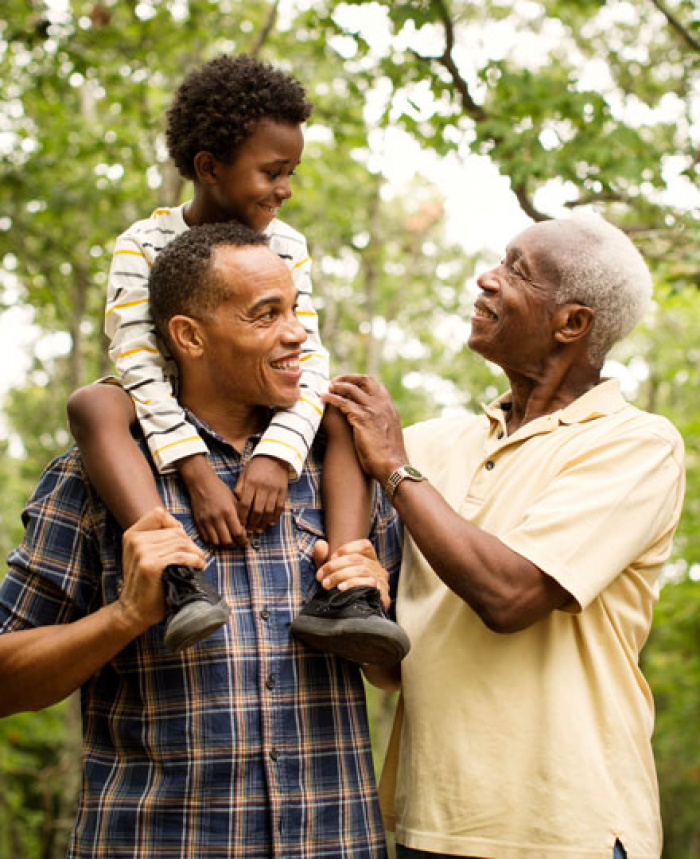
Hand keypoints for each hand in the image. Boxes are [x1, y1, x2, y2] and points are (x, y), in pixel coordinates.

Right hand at [119, 507, 205, 632]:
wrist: (134, 610)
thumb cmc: (145, 583)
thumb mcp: (143, 556)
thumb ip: (156, 539)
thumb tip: (181, 528)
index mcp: (131, 535)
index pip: (159, 514)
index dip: (175, 524)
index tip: (182, 542)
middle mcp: (135, 541)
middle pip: (175, 531)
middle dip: (190, 544)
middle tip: (196, 556)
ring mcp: (142, 552)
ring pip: (181, 542)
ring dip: (196, 553)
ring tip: (199, 562)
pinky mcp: (151, 565)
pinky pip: (181, 556)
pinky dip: (195, 560)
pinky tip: (199, 566)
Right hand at [177, 454, 246, 546]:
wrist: (201, 483)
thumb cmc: (220, 489)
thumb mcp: (233, 499)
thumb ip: (239, 514)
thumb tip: (245, 529)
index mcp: (228, 511)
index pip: (238, 533)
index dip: (243, 540)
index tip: (246, 542)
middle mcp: (216, 518)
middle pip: (227, 541)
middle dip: (235, 544)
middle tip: (238, 542)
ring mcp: (206, 521)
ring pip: (216, 542)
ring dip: (223, 543)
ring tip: (229, 540)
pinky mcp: (198, 522)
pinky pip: (206, 538)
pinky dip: (213, 540)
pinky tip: (218, 536)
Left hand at [234, 455, 288, 532]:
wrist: (275, 456)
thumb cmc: (257, 466)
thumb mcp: (244, 474)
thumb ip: (240, 488)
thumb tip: (236, 503)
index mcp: (251, 483)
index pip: (245, 504)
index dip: (242, 517)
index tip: (239, 525)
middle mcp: (263, 487)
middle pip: (257, 510)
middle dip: (252, 523)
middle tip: (248, 531)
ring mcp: (274, 490)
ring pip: (269, 511)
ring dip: (263, 523)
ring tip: (258, 530)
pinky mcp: (283, 491)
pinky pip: (280, 507)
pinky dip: (275, 516)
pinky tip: (270, 523)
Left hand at [314, 538, 390, 610]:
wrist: (356, 620)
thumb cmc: (342, 592)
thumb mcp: (330, 573)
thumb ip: (323, 558)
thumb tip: (319, 544)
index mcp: (370, 561)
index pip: (365, 545)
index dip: (346, 549)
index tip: (331, 558)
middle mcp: (378, 569)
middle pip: (358, 559)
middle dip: (335, 566)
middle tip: (320, 577)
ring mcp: (381, 581)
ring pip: (362, 569)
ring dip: (340, 575)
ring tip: (326, 585)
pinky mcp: (382, 595)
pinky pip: (368, 583)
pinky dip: (352, 583)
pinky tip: (340, 589)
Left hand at [323, 374, 407, 484]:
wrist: (392, 465)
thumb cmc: (389, 455)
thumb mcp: (389, 434)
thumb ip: (382, 423)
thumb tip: (373, 423)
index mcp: (389, 407)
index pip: (376, 385)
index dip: (361, 382)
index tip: (350, 385)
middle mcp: (382, 405)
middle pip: (365, 380)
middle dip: (349, 378)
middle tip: (336, 381)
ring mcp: (373, 410)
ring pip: (352, 389)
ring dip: (338, 386)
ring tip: (327, 387)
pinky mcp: (362, 418)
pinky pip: (343, 402)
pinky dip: (332, 398)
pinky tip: (324, 398)